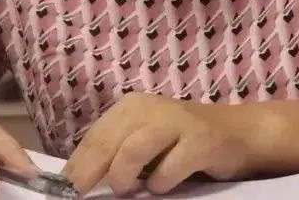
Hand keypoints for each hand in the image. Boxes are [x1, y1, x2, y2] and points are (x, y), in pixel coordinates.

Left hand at [65, 93, 254, 195]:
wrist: (235, 133)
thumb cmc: (181, 142)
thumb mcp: (143, 140)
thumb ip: (115, 152)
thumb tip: (76, 180)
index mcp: (131, 107)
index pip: (93, 138)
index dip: (76, 167)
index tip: (62, 191)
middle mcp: (150, 108)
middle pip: (107, 142)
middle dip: (89, 173)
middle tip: (79, 195)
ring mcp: (177, 122)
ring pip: (133, 150)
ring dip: (123, 175)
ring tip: (125, 188)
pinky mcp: (200, 141)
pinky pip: (169, 168)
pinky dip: (160, 183)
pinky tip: (163, 185)